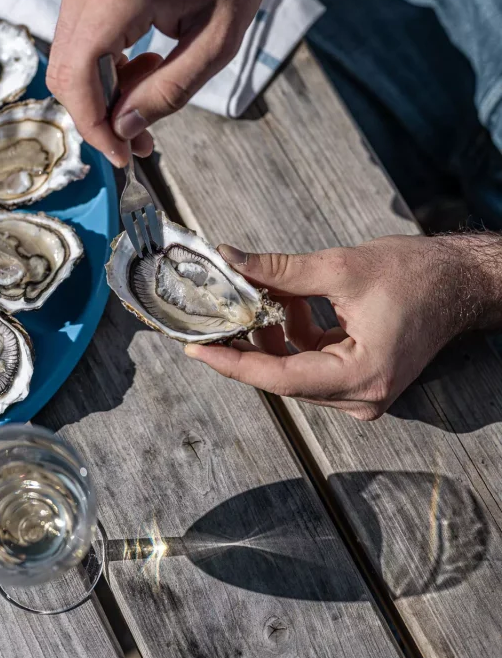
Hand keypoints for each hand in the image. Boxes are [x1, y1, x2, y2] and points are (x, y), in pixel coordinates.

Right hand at [46, 0, 274, 165]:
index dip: (96, 128)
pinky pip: (82, 40)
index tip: (124, 157)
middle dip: (100, 117)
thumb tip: (128, 128)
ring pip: (72, 60)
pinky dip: (107, 68)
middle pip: (67, 74)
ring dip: (106, 94)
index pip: (77, 78)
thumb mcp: (219, 40)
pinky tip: (149, 66)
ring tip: (154, 99)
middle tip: (142, 141)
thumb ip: (172, 89)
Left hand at [185, 235, 501, 420]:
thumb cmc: (415, 275)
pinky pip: (312, 363)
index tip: (197, 350)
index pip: (282, 378)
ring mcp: (363, 393)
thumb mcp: (340, 268)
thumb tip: (230, 260)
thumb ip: (279, 270)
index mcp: (362, 377)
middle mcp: (362, 397)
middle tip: (214, 316)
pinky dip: (294, 335)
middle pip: (285, 377)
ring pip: (295, 370)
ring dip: (271, 335)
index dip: (234, 363)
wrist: (459, 281)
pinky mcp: (361, 380)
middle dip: (248, 343)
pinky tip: (288, 304)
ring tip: (256, 296)